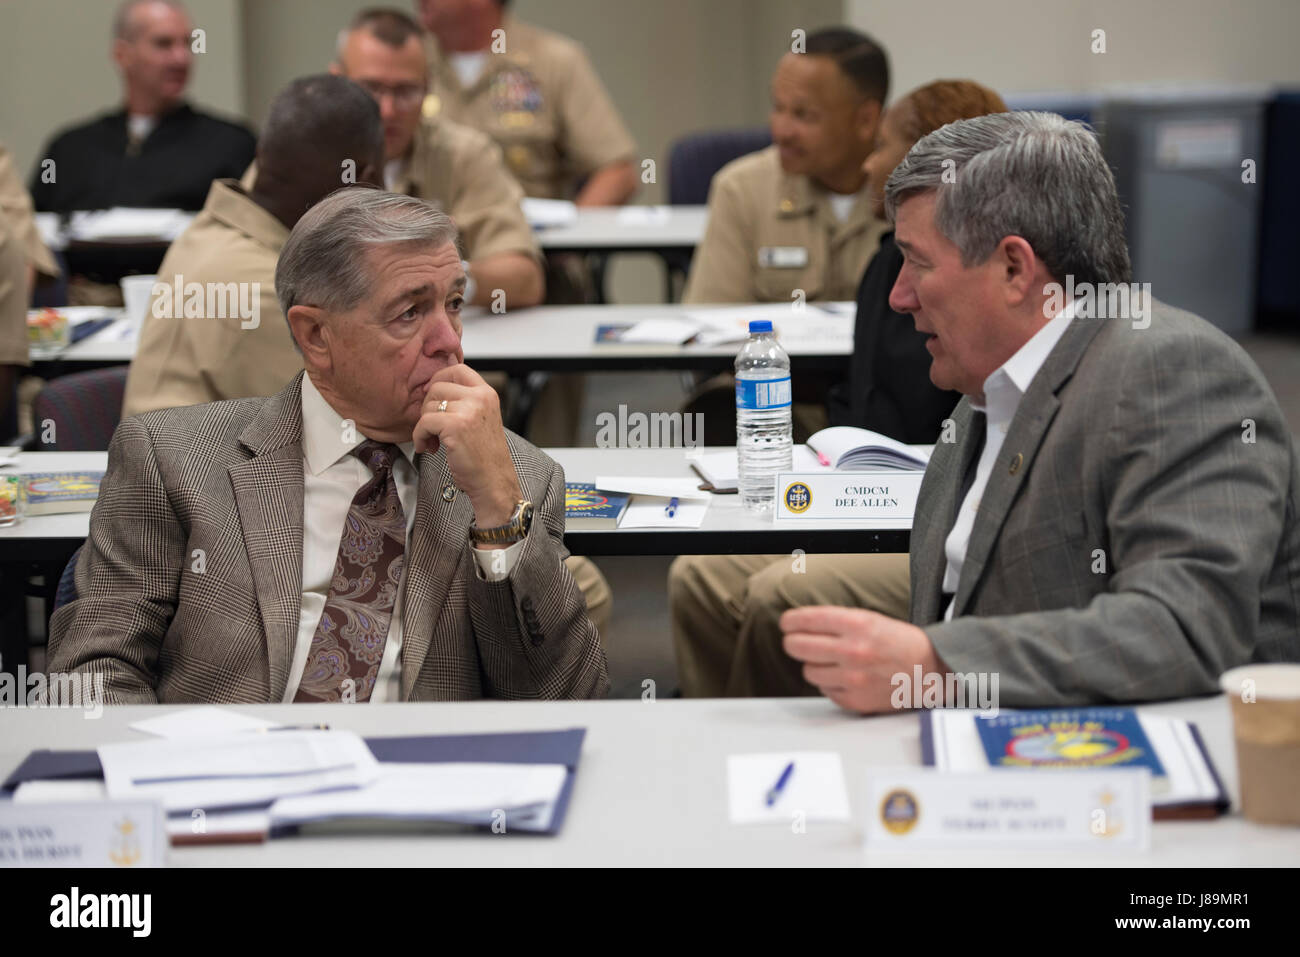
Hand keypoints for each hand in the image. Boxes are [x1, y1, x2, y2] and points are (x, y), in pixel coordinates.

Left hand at [413, 363, 521, 527]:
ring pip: (428, 405)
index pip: (457, 369)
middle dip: (428, 408)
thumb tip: (431, 390)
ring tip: (433, 441)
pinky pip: (424, 422)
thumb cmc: (485, 456)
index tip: (433, 396)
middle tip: (433, 428)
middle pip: (437, 387)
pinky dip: (419, 436)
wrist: (493, 481)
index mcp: (487, 393)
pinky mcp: (455, 426)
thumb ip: (463, 402)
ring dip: (424, 425)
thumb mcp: (480, 419)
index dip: (439, 380)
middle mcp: (480, 398)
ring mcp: (469, 410)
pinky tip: (428, 448)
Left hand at [781, 606, 944, 713]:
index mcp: (857, 625)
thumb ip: (836, 622)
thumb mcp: (870, 619)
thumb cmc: (900, 643)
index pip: (806, 621)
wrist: (930, 671)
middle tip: (796, 642)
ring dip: (815, 665)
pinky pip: (824, 690)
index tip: (787, 624)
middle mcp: (853, 651)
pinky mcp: (855, 700)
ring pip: (808, 671)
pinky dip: (830, 684)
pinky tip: (845, 677)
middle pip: (798, 647)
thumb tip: (801, 625)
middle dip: (793, 642)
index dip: (790, 622)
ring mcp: (853, 679)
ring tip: (831, 661)